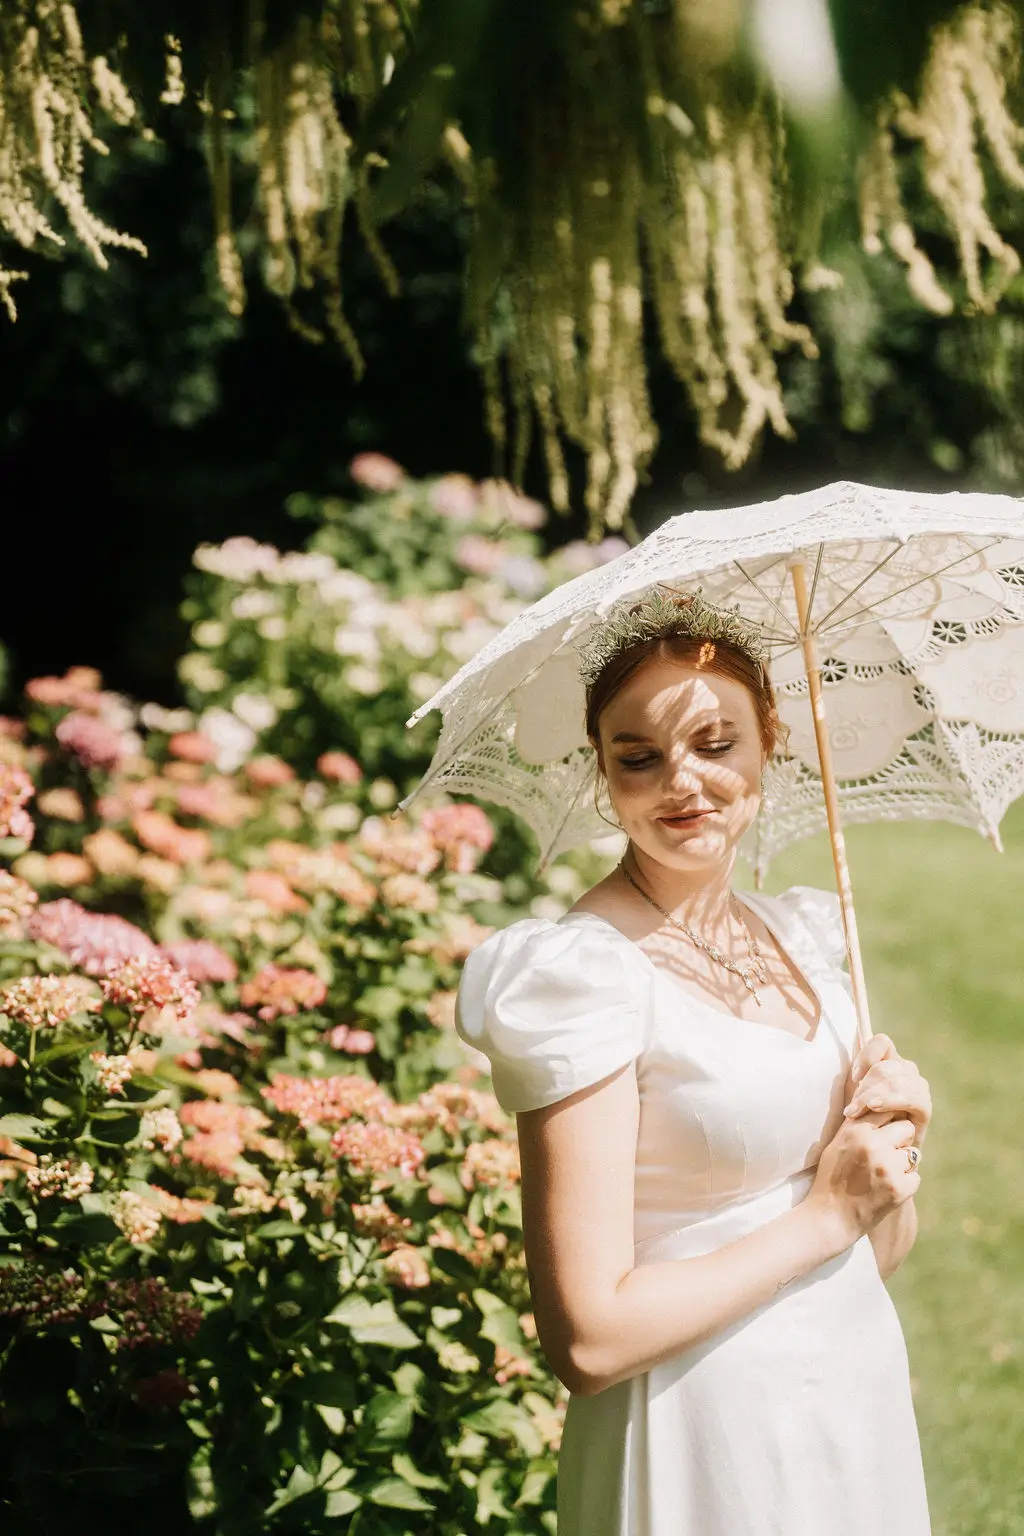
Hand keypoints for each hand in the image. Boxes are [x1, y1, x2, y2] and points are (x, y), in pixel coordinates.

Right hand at [807, 1115, 920, 1248]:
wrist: (830, 1217)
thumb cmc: (833, 1178)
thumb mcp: (838, 1143)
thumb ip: (858, 1123)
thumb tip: (878, 1101)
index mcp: (856, 1130)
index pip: (887, 1110)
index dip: (888, 1124)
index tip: (884, 1135)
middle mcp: (873, 1144)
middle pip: (906, 1128)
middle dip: (900, 1142)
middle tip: (885, 1158)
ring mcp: (887, 1167)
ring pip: (913, 1154)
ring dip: (903, 1166)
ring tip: (881, 1178)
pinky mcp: (899, 1189)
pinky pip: (916, 1178)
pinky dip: (906, 1186)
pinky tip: (886, 1192)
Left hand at [842, 1033, 931, 1147]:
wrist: (876, 1152)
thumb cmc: (861, 1119)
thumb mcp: (854, 1093)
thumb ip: (856, 1071)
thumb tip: (856, 1030)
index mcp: (890, 1061)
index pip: (882, 1042)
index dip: (866, 1056)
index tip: (853, 1077)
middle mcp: (907, 1070)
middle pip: (885, 1066)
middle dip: (864, 1087)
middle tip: (850, 1108)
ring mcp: (919, 1088)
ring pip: (896, 1081)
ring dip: (871, 1096)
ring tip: (855, 1113)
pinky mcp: (925, 1108)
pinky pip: (912, 1097)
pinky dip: (890, 1101)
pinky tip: (875, 1108)